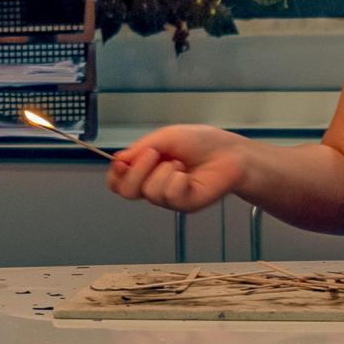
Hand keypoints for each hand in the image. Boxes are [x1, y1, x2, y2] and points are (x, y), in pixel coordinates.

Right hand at [107, 124, 248, 211]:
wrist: (228, 152)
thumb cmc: (200, 142)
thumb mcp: (165, 137)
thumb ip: (140, 149)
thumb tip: (118, 160)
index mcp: (146, 169)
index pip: (118, 181)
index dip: (115, 173)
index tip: (122, 160)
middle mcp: (154, 185)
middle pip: (125, 191)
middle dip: (136, 170)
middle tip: (154, 154)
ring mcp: (168, 198)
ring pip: (149, 192)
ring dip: (164, 171)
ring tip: (180, 162)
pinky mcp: (184, 205)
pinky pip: (169, 195)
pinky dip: (177, 180)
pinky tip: (188, 174)